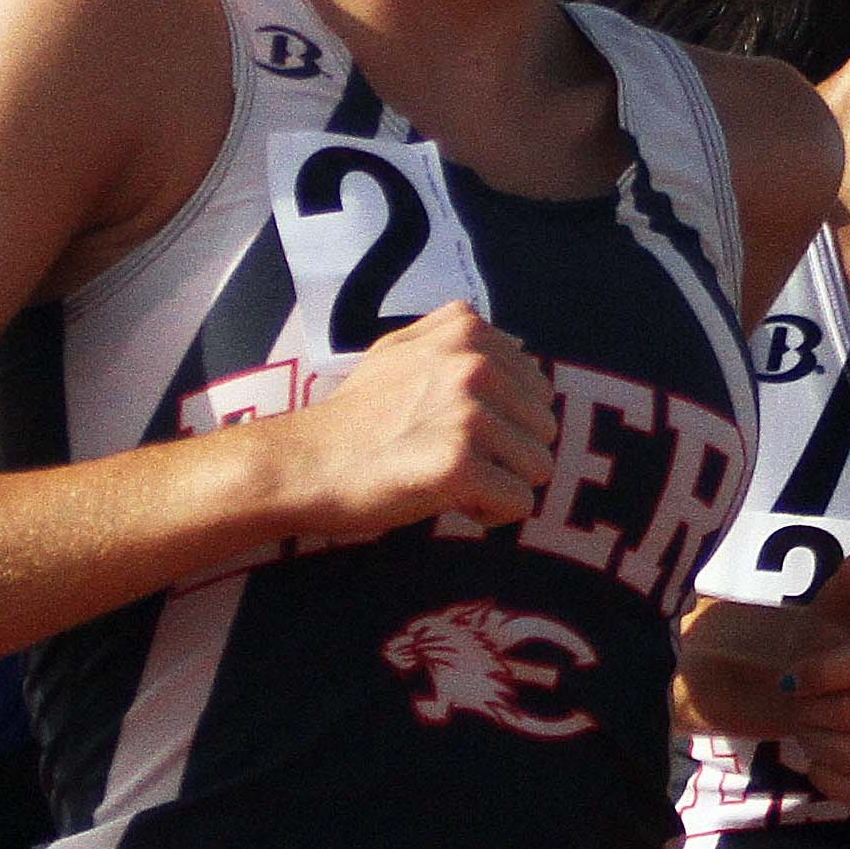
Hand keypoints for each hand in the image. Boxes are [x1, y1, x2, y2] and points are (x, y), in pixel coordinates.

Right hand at [275, 303, 555, 544]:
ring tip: (450, 480)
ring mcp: (469, 414)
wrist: (304, 463)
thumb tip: (522, 347)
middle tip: (454, 460)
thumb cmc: (354, 414)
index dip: (506, 420)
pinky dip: (490, 514)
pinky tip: (451, 502)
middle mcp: (474, 365)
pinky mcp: (460, 464)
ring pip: (540, 468)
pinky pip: (519, 504)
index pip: (539, 389)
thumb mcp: (400, 349)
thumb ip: (457, 337)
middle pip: (545, 429)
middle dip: (509, 454)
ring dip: (501, 485)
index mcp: (468, 334)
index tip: (458, 430)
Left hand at [679, 550, 849, 811]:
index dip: (826, 673)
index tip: (794, 676)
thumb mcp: (833, 610)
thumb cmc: (837, 643)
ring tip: (810, 727)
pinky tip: (821, 763)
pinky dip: (833, 782)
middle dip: (814, 711)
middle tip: (799, 703)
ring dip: (818, 744)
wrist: (840, 692)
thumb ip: (848, 588)